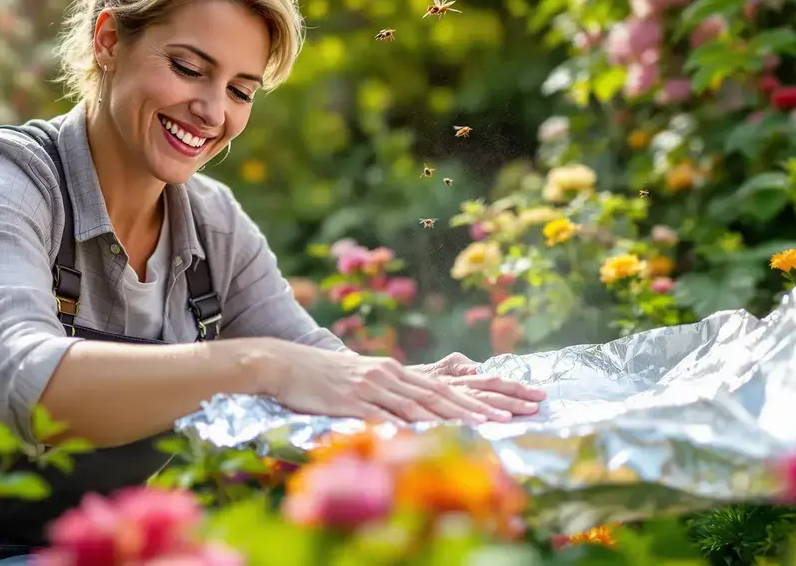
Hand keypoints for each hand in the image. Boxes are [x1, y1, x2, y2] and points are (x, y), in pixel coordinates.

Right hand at [257, 341, 521, 424]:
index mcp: (392, 371)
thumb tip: (406, 410)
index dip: (476, 398)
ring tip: (483, 426)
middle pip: (441, 394)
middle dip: (479, 406)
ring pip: (420, 403)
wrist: (284, 364)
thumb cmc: (319, 377)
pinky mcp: (352, 399)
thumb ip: (383, 392)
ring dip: (454, 415)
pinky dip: (410, 422)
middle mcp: (388, 374)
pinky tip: (429, 431)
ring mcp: (371, 386)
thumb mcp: (358, 379)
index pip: (442, 387)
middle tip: (511, 415)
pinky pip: (385, 413)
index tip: (504, 409)